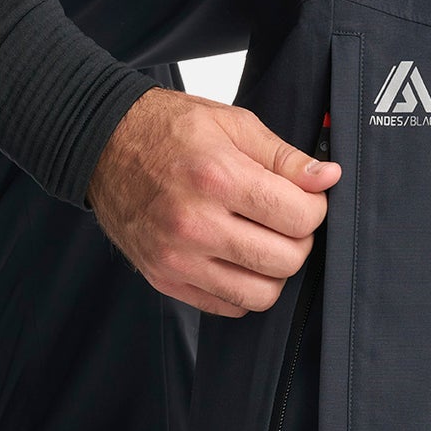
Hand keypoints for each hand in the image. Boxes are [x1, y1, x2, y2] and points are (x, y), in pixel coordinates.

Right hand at [86, 88, 341, 316]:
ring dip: (273, 271)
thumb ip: (284, 156)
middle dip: (299, 240)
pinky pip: (228, 306)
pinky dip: (243, 288)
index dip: (315, 208)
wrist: (103, 148)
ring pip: (261, 294)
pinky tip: (236, 258)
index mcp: (217, 178)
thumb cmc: (167, 129)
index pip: (299, 218)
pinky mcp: (165, 279)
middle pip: (286, 260)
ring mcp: (177, 258)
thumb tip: (327, 178)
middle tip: (285, 220)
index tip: (305, 198)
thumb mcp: (232, 124)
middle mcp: (195, 224)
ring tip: (263, 242)